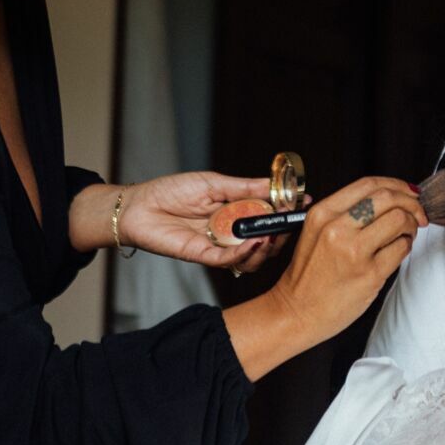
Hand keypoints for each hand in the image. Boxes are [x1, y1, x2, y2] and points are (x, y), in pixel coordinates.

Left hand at [118, 171, 293, 274]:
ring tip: (273, 234)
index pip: (268, 217)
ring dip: (266, 248)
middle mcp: (230, 233)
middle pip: (265, 242)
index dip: (286, 212)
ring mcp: (218, 246)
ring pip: (251, 257)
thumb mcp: (214, 183)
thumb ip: (244, 188)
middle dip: (282, 234)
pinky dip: (245, 252)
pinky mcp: (202, 256)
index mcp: (234, 213)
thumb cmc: (171, 191)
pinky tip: (254, 240)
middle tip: (290, 223)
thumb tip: (273, 186)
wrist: (138, 206)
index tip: (305, 203)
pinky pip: (229, 261)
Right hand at [266, 176, 425, 346]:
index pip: (369, 184)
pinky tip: (398, 251)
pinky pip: (402, 249)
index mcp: (323, 213)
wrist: (296, 312)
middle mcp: (337, 228)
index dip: (396, 185)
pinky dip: (406, 246)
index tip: (408, 192)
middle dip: (411, 203)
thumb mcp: (316, 231)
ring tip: (406, 234)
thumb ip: (346, 212)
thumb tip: (389, 198)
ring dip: (411, 225)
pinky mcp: (369, 274)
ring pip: (399, 220)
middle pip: (388, 198)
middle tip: (417, 213)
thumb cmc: (309, 274)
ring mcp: (354, 251)